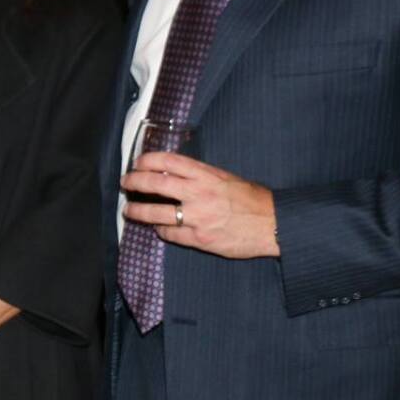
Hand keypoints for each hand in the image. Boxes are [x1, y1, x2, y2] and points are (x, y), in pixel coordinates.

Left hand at [122, 152, 279, 258]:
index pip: (167, 161)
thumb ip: (200, 176)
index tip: (137, 163)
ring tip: (130, 210)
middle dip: (134, 182)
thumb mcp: (225, 178)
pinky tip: (160, 227)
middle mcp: (198, 193)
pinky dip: (161, 230)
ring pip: (155, 212)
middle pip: (154, 184)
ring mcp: (197, 217)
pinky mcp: (199, 238)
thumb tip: (173, 174)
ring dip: (138, 211)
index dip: (146, 161)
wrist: (273, 224)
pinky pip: (170, 233)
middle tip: (126, 184)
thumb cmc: (252, 200)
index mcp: (205, 174)